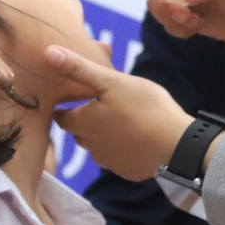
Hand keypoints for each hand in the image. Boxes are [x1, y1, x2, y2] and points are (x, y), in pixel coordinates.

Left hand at [47, 46, 191, 180]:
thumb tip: (48, 53)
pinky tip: (137, 138)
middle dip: (85, 121)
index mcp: (83, 123)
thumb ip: (79, 69)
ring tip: (120, 121)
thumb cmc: (144, 108)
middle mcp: (91, 146)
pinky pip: (119, 159)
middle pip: (80, 132)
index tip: (68, 100)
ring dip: (104, 136)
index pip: (62, 117)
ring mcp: (110, 162)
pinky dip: (123, 149)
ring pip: (98, 147)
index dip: (64, 108)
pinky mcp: (128, 172)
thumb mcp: (111, 81)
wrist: (177, 145)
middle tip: (97, 106)